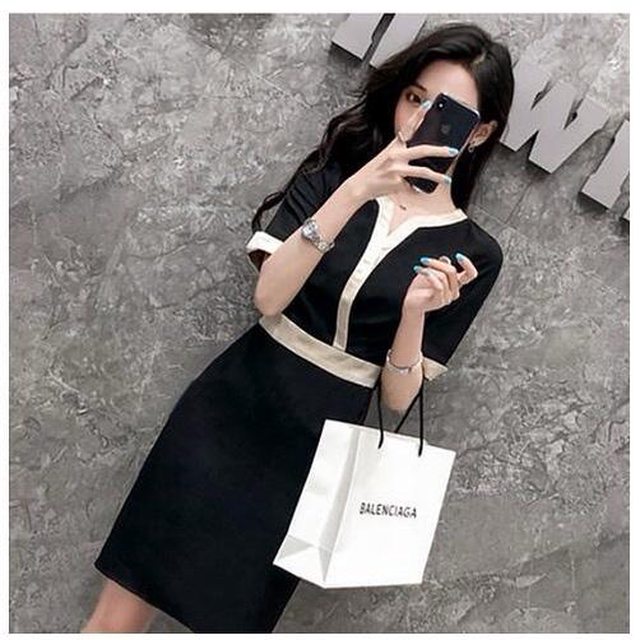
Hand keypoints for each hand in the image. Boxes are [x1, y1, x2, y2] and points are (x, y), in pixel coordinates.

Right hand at [342, 101, 457, 202]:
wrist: (359, 185)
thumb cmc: (375, 172)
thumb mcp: (386, 157)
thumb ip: (403, 154)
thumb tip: (424, 158)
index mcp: (394, 146)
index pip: (408, 127)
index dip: (419, 115)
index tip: (429, 105)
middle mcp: (395, 155)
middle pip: (423, 150)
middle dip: (440, 151)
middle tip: (453, 151)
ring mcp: (396, 169)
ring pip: (422, 172)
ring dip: (437, 176)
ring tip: (447, 179)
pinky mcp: (396, 183)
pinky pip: (413, 187)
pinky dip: (417, 190)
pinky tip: (420, 191)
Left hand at [402, 254, 478, 315]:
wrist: (410, 303)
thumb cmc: (420, 288)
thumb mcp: (431, 273)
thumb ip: (440, 267)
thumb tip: (445, 259)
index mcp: (455, 284)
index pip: (470, 275)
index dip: (468, 264)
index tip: (458, 256)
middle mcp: (454, 292)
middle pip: (452, 271)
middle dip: (437, 263)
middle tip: (423, 260)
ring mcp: (447, 298)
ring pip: (443, 277)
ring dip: (428, 269)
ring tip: (417, 268)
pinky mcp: (439, 302)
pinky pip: (438, 286)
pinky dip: (428, 276)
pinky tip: (418, 270)